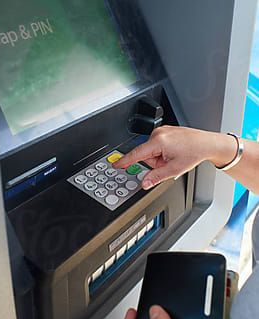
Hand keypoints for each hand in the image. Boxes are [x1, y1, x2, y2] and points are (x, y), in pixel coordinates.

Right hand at [114, 126, 236, 189]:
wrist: (206, 143)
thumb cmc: (194, 153)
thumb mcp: (174, 169)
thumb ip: (156, 177)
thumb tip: (144, 183)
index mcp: (159, 142)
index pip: (136, 154)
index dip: (125, 161)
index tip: (116, 164)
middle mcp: (158, 133)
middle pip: (145, 154)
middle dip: (155, 162)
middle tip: (169, 163)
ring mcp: (162, 131)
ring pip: (151, 150)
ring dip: (159, 157)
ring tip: (173, 157)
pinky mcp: (165, 131)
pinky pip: (157, 145)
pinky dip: (162, 151)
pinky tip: (174, 151)